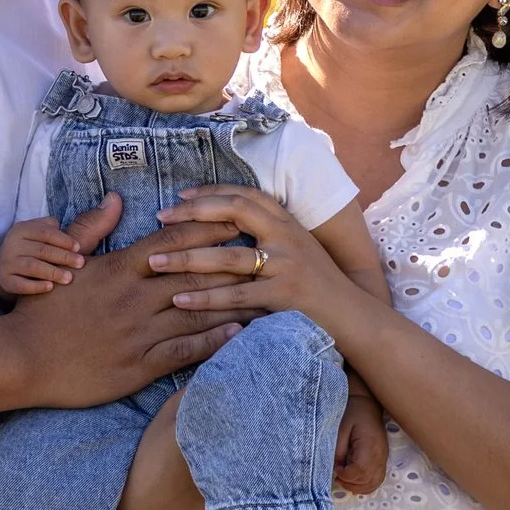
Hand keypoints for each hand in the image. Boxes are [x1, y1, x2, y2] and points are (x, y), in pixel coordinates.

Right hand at [0, 216, 84, 296]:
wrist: (4, 267)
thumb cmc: (30, 249)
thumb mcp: (37, 233)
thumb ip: (52, 228)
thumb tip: (71, 232)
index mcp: (21, 229)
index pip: (45, 233)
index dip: (63, 240)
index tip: (78, 247)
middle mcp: (12, 245)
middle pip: (41, 250)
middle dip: (63, 257)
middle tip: (81, 263)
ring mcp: (7, 263)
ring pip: (32, 267)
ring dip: (53, 272)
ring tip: (69, 278)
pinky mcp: (5, 281)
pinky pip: (21, 285)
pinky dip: (36, 286)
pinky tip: (50, 287)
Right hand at [5, 194, 247, 409]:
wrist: (22, 360)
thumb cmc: (42, 312)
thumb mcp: (66, 263)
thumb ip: (92, 229)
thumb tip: (115, 199)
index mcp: (118, 269)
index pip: (172, 242)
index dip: (207, 229)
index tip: (235, 221)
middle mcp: (134, 297)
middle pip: (194, 273)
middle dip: (232, 261)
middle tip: (265, 251)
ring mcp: (139, 332)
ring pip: (197, 310)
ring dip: (233, 301)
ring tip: (263, 293)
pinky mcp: (140, 365)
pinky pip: (185, 350)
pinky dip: (214, 341)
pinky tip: (240, 333)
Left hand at [150, 184, 339, 316]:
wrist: (354, 317)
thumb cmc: (321, 286)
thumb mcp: (298, 250)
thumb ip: (270, 235)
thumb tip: (228, 224)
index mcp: (288, 223)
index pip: (245, 195)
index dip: (211, 192)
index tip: (181, 195)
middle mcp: (287, 237)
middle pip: (234, 212)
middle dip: (193, 214)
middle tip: (160, 218)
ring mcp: (286, 266)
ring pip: (228, 258)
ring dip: (187, 260)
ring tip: (155, 262)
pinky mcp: (284, 296)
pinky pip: (236, 296)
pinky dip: (205, 299)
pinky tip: (179, 301)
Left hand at [334, 386, 388, 494]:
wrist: (367, 405)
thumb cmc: (352, 414)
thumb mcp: (340, 428)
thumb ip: (338, 449)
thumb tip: (336, 467)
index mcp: (369, 444)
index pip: (360, 470)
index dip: (346, 474)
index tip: (336, 469)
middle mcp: (380, 454)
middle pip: (367, 479)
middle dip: (350, 482)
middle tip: (337, 475)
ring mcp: (383, 458)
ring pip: (373, 483)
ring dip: (358, 487)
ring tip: (344, 479)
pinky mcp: (382, 460)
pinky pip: (377, 479)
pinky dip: (365, 485)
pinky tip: (354, 481)